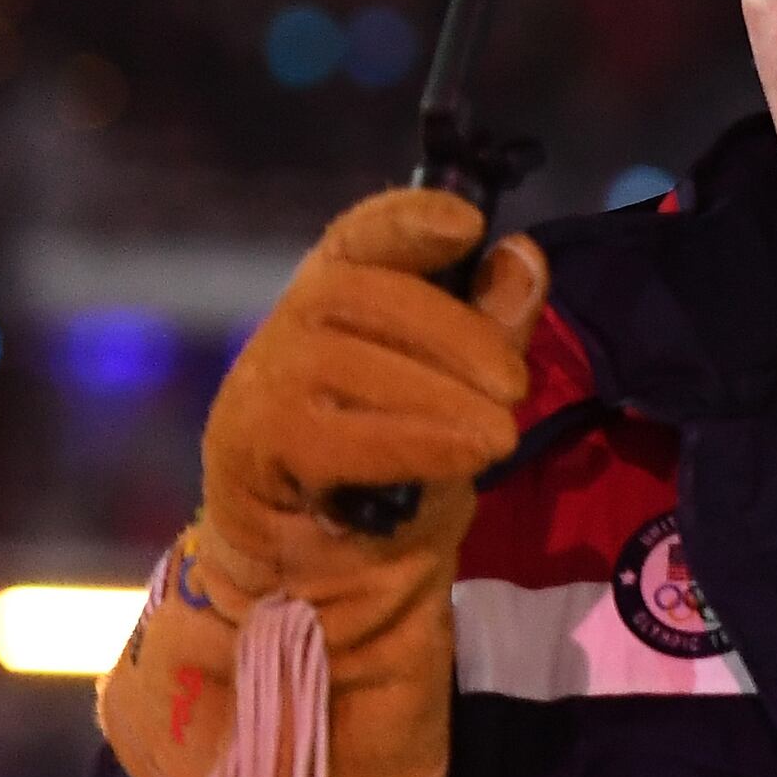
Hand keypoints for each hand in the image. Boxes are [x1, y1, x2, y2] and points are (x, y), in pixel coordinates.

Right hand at [200, 188, 547, 586]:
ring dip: (442, 397)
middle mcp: (290, 324)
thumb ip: (490, 326)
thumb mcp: (458, 388)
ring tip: (499, 435)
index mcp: (339, 294)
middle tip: (516, 386)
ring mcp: (264, 381)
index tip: (467, 224)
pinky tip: (465, 455)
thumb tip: (522, 257)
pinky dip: (413, 442)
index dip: (409, 219)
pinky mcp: (254, 443)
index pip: (362, 236)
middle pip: (364, 293)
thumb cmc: (391, 459)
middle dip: (456, 332)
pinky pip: (333, 435)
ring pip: (347, 363)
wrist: (322, 558)